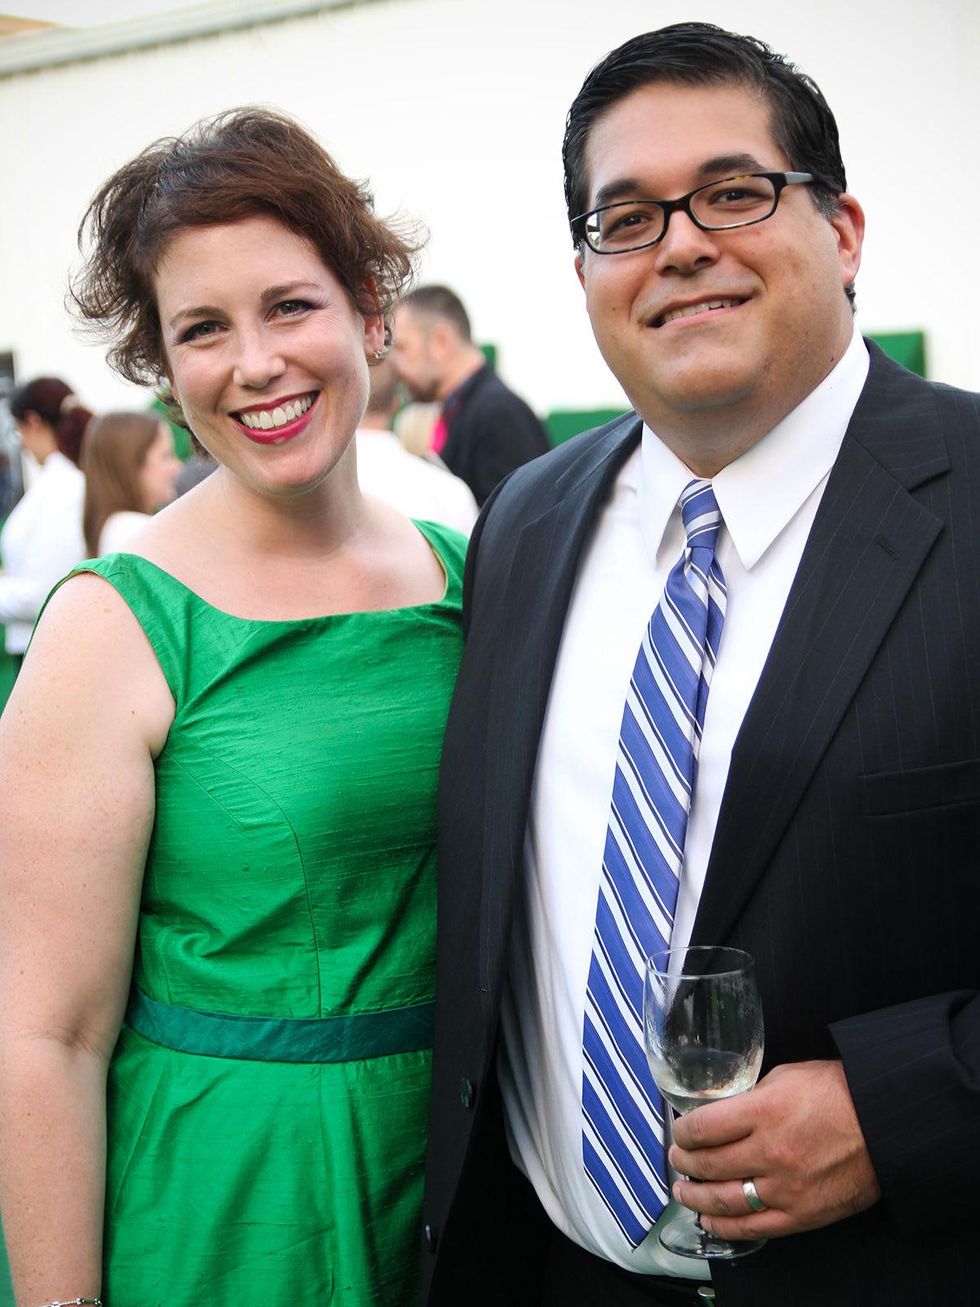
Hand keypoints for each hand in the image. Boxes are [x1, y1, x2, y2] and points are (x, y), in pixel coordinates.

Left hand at [669, 1060, 880, 1239]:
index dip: (683, 1132)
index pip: (703, 1128)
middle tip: (677, 1158)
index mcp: (763, 1111)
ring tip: (683, 1191)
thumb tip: (724, 1111)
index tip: (680, 1132)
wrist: (884, 1123)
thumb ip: (752, 1096)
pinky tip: (709, 1220)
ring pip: (723, 1201)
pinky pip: (753, 1226)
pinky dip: (725, 1227)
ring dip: (695, 1197)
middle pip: (709, 1164)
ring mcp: (785, 1188)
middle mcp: (769, 1152)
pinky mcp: (801, 1214)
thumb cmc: (838, 1093)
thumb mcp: (786, 1077)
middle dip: (684, 1162)